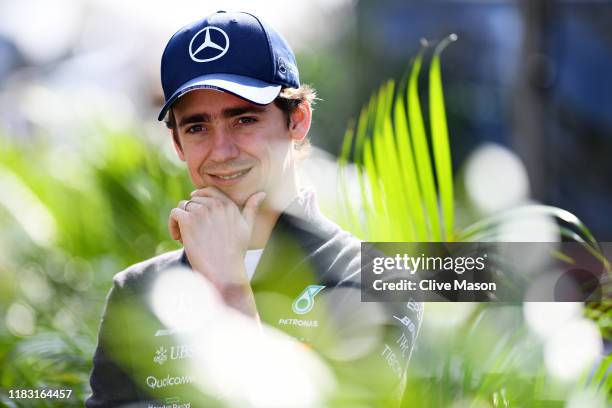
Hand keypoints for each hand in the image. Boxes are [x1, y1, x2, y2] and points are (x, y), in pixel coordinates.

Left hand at [168, 187, 265, 315]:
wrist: (224, 271)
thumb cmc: (236, 252)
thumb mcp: (247, 228)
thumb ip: (252, 208)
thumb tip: (262, 193)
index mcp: (228, 204)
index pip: (208, 191)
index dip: (199, 199)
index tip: (196, 212)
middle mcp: (214, 204)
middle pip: (193, 200)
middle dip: (191, 214)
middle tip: (194, 232)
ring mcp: (201, 211)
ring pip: (183, 207)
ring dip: (182, 221)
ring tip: (186, 237)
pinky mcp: (188, 221)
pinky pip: (174, 214)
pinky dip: (173, 225)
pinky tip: (179, 238)